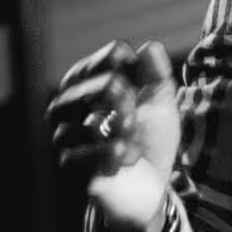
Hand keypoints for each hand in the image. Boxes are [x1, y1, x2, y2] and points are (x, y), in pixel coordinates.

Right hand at [47, 40, 179, 231]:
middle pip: (79, 87)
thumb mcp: (161, 104)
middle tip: (135, 109)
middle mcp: (73, 111)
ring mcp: (69, 140)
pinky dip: (105, 154)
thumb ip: (157, 76)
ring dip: (114, 124)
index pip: (95, 64)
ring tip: (131, 133)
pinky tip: (125, 155)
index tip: (139, 76)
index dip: (119, 64)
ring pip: (78, 121)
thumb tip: (149, 46)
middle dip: (115, 92)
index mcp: (93, 90)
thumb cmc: (152, 139)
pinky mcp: (72, 169)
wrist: (152, 185)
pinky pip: (76, 157)